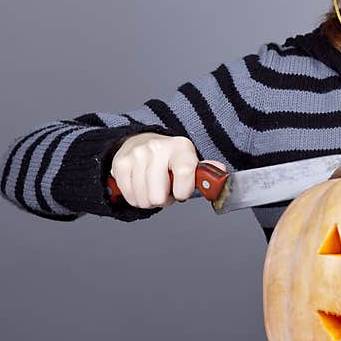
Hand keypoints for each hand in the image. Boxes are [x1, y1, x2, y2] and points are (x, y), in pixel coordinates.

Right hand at [110, 132, 226, 208]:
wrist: (140, 141)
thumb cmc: (170, 158)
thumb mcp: (190, 160)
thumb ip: (205, 171)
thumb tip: (220, 172)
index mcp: (180, 147)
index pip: (185, 173)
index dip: (183, 191)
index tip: (181, 193)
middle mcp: (157, 148)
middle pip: (158, 195)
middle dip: (164, 199)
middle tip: (166, 190)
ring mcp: (137, 155)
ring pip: (143, 199)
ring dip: (150, 200)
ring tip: (154, 187)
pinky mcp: (120, 163)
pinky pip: (130, 197)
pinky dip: (136, 198)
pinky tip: (142, 186)